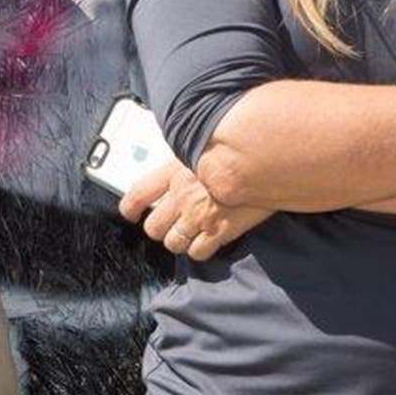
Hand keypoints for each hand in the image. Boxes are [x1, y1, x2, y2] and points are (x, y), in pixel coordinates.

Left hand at [119, 160, 266, 261]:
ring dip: (179, 241)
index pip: (139, 193)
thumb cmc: (239, 146)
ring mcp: (198, 216)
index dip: (131, 207)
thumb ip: (188, 152)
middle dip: (160, 229)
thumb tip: (182, 151)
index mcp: (174, 170)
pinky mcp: (218, 231)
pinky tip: (207, 242)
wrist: (264, 159)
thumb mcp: (205, 142)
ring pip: (173, 242)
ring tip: (189, 235)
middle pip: (154, 226)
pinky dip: (200, 251)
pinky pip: (197, 252)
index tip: (131, 213)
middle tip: (170, 225)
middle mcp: (181, 196)